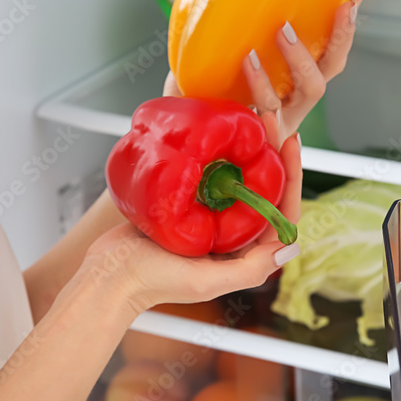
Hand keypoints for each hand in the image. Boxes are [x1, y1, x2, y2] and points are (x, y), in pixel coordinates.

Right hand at [75, 133, 302, 317]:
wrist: (109, 273)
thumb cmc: (154, 281)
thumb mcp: (206, 281)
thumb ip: (249, 269)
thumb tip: (290, 245)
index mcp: (245, 253)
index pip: (281, 212)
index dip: (291, 176)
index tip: (289, 143)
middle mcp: (233, 235)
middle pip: (264, 189)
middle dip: (272, 154)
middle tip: (270, 119)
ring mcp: (211, 218)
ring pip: (239, 178)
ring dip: (248, 150)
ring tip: (250, 119)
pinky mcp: (189, 205)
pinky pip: (211, 176)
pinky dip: (218, 155)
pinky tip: (218, 133)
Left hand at [163, 0, 376, 146]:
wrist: (188, 138)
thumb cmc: (207, 97)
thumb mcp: (217, 59)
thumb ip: (226, 30)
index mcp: (294, 82)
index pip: (331, 45)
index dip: (348, 16)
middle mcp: (295, 102)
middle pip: (330, 68)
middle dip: (340, 35)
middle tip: (340, 6)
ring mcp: (283, 121)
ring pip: (310, 90)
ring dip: (300, 59)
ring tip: (278, 34)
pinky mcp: (263, 137)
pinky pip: (272, 121)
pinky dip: (265, 100)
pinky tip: (253, 82)